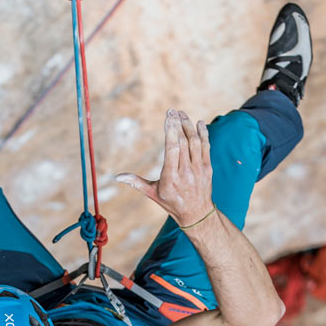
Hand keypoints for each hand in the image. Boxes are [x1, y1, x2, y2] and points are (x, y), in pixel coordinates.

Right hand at [116, 109, 212, 227]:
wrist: (196, 214)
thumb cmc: (171, 203)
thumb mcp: (152, 193)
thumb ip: (136, 182)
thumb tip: (117, 177)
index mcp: (170, 177)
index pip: (172, 149)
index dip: (171, 131)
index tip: (168, 117)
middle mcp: (186, 172)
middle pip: (183, 142)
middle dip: (178, 124)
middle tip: (172, 111)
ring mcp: (199, 169)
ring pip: (195, 142)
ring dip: (189, 126)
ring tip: (182, 114)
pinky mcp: (208, 168)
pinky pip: (206, 147)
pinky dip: (203, 134)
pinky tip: (199, 123)